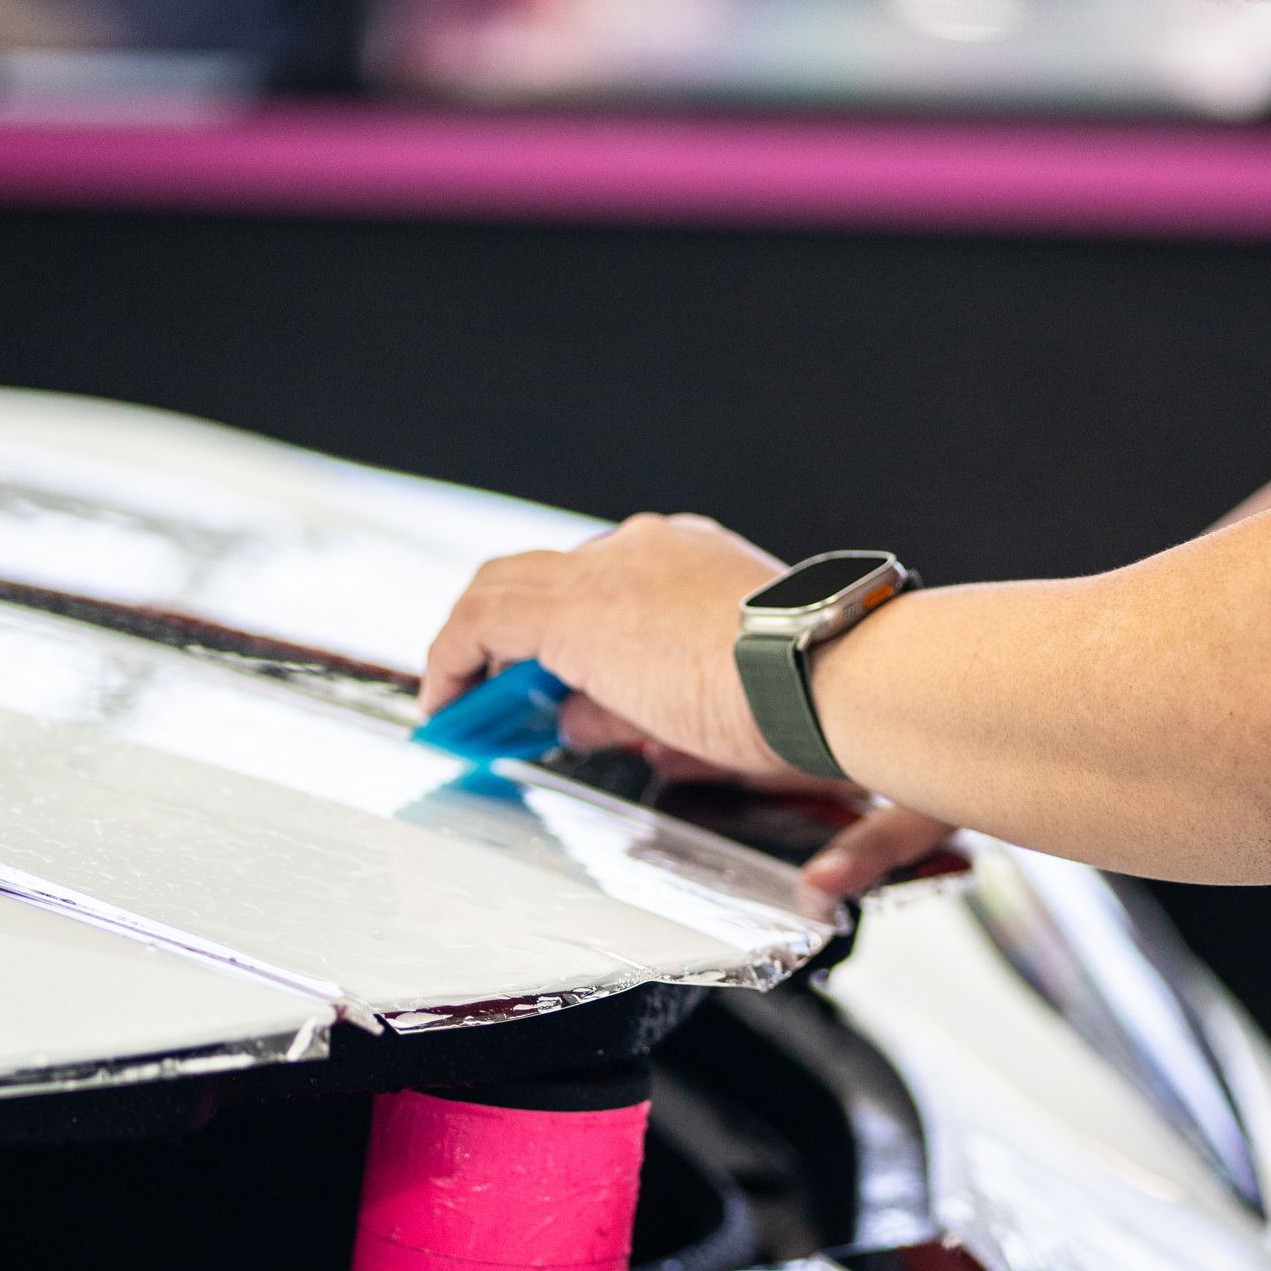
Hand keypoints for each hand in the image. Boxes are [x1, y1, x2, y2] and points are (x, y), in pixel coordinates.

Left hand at [424, 512, 957, 896]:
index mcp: (688, 561)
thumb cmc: (800, 699)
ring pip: (504, 590)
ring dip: (472, 650)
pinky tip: (447, 707)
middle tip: (486, 695)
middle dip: (508, 642)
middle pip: (545, 583)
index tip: (544, 685)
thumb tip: (581, 721)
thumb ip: (637, 705)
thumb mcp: (706, 705)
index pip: (600, 588)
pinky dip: (453, 660)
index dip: (559, 639)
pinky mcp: (575, 610)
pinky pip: (481, 622)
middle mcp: (645, 549)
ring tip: (456, 706)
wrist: (823, 678)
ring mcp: (609, 571)